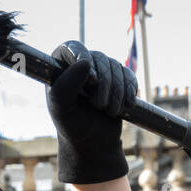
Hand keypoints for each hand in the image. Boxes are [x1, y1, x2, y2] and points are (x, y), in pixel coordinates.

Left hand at [46, 40, 136, 185]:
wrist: (94, 143)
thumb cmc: (73, 126)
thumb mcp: (62, 110)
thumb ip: (65, 86)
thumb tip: (85, 62)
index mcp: (61, 69)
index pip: (71, 47)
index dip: (82, 57)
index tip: (91, 79)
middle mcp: (80, 65)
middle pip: (98, 58)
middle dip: (103, 84)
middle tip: (98, 106)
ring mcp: (101, 70)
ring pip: (116, 66)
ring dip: (116, 92)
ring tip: (109, 111)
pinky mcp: (118, 78)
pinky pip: (129, 75)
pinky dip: (128, 92)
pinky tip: (124, 106)